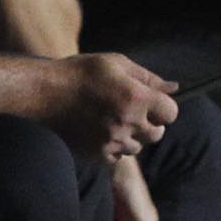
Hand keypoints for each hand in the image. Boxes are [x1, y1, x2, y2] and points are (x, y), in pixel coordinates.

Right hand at [45, 52, 179, 161]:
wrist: (46, 92)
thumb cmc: (83, 72)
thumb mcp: (118, 64)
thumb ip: (149, 78)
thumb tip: (175, 87)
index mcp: (137, 98)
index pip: (171, 113)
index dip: (163, 106)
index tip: (151, 101)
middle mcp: (128, 122)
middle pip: (157, 133)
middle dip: (150, 122)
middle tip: (131, 110)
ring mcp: (112, 141)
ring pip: (137, 146)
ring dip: (131, 135)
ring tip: (111, 118)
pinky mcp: (97, 154)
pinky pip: (117, 156)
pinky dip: (114, 146)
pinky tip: (100, 129)